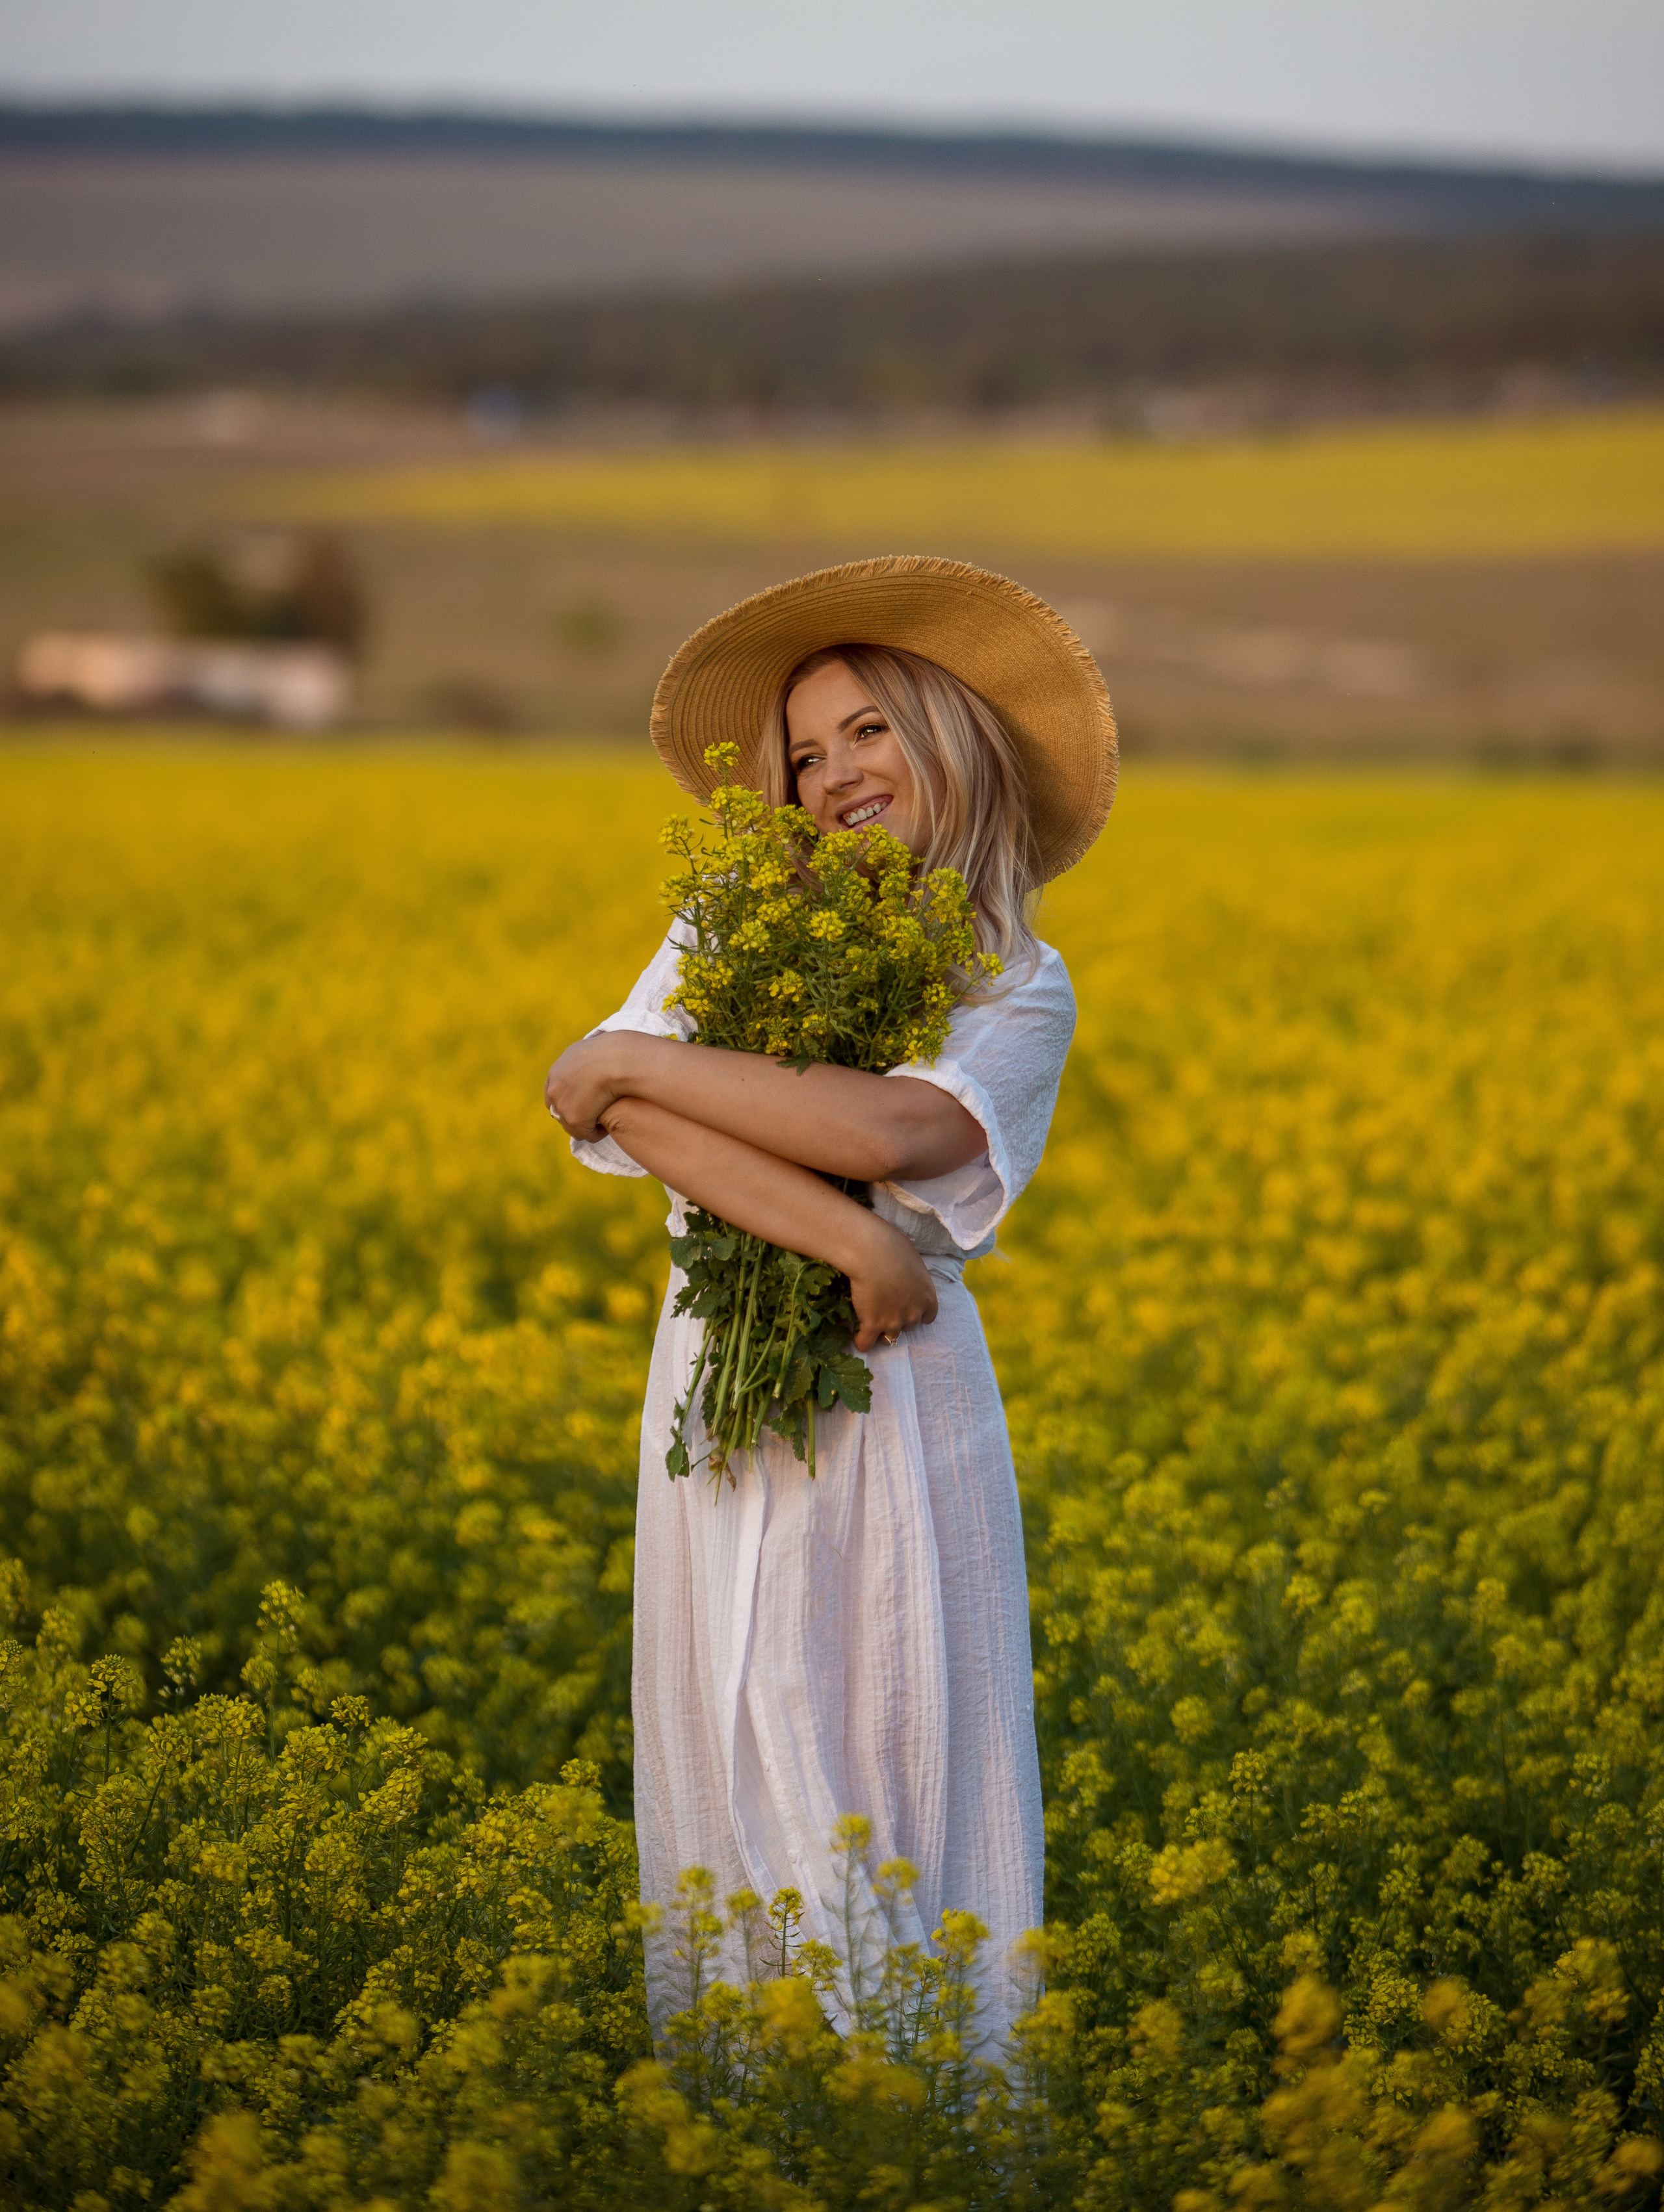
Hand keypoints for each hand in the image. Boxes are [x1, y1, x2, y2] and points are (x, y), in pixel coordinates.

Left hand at [544, 1033, 636, 1140]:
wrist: (617, 1059)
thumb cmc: (614, 1051)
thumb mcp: (591, 1047)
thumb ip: (584, 1057)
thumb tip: (589, 1056)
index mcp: (557, 1071)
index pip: (555, 1093)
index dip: (571, 1099)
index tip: (588, 1102)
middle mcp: (553, 1087)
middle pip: (559, 1111)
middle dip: (575, 1114)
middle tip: (596, 1114)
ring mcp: (561, 1104)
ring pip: (571, 1124)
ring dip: (587, 1124)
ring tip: (604, 1122)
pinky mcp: (574, 1118)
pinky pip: (585, 1133)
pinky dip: (595, 1133)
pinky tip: (608, 1127)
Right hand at [844, 1214, 937, 1353]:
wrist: (872, 1253)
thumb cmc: (893, 1247)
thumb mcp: (913, 1261)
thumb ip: (912, 1277)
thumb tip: (904, 1276)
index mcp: (927, 1297)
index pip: (928, 1316)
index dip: (918, 1314)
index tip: (908, 1309)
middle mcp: (913, 1314)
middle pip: (908, 1327)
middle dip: (898, 1321)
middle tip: (885, 1310)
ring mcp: (893, 1322)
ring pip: (890, 1339)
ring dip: (881, 1333)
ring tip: (870, 1325)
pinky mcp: (872, 1325)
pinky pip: (865, 1343)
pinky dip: (861, 1342)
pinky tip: (856, 1336)